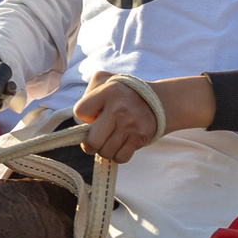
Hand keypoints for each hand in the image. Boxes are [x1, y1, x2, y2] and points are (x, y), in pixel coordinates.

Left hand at [73, 72, 215, 163]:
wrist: (158, 101)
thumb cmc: (124, 92)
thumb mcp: (105, 80)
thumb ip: (88, 93)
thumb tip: (79, 119)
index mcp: (108, 91)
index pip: (79, 112)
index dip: (82, 118)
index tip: (92, 116)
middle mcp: (119, 108)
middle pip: (92, 142)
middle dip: (90, 144)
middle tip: (95, 139)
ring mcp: (130, 125)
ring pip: (105, 152)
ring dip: (104, 149)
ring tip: (110, 139)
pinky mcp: (140, 137)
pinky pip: (120, 157)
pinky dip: (117, 155)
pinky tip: (120, 144)